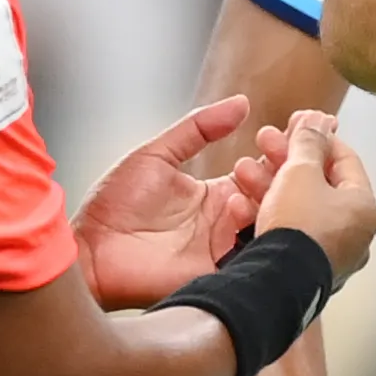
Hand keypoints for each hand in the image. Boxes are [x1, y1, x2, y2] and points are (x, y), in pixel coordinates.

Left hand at [74, 97, 266, 306]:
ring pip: (266, 225)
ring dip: (266, 200)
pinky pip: (248, 258)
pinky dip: (253, 233)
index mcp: (213, 196)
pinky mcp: (213, 273)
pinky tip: (240, 209)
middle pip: (271, 199)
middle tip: (273, 155)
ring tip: (246, 181)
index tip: (287, 132)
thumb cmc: (111, 205)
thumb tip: (241, 103)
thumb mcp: (157, 154)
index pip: (259, 172)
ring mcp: (220, 248)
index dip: (276, 153)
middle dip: (278, 175)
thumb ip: (198, 128)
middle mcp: (222, 222)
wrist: (88, 249)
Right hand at [254, 113, 375, 279]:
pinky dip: (265, 216)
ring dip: (268, 185)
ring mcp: (329, 254)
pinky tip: (240, 205)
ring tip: (243, 171)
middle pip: (318, 184)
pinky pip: (285, 233)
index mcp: (363, 207)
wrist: (275, 282)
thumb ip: (308, 141)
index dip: (317, 137)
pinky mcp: (303, 270)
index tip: (297, 125)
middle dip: (285, 160)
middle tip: (265, 142)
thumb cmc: (297, 229)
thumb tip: (318, 119)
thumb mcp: (300, 171)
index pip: (345, 159)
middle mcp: (353, 234)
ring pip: (297, 208)